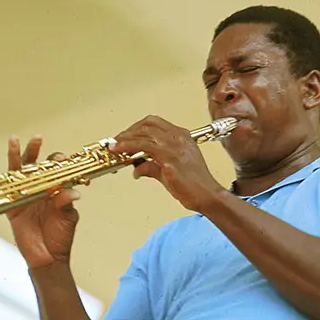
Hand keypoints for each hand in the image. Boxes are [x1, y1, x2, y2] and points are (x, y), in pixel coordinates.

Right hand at [5, 135, 80, 268]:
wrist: (47, 257)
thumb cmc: (60, 237)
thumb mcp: (67, 218)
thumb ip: (67, 203)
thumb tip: (72, 191)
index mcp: (57, 190)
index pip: (59, 170)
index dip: (62, 163)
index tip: (67, 161)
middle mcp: (41, 189)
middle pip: (39, 165)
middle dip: (38, 151)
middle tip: (39, 139)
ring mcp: (26, 195)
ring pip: (22, 170)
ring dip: (22, 153)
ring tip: (19, 139)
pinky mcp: (13, 204)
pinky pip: (8, 185)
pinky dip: (8, 170)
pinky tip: (9, 150)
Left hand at [109, 115, 225, 211]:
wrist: (206, 195)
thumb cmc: (193, 186)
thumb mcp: (168, 173)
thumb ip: (151, 167)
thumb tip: (137, 169)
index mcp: (182, 137)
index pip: (155, 123)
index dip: (136, 128)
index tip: (125, 136)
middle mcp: (178, 137)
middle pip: (147, 124)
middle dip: (128, 131)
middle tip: (116, 141)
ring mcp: (174, 145)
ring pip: (143, 132)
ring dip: (125, 138)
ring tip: (113, 146)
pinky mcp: (169, 157)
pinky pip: (143, 145)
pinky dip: (127, 146)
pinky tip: (118, 150)